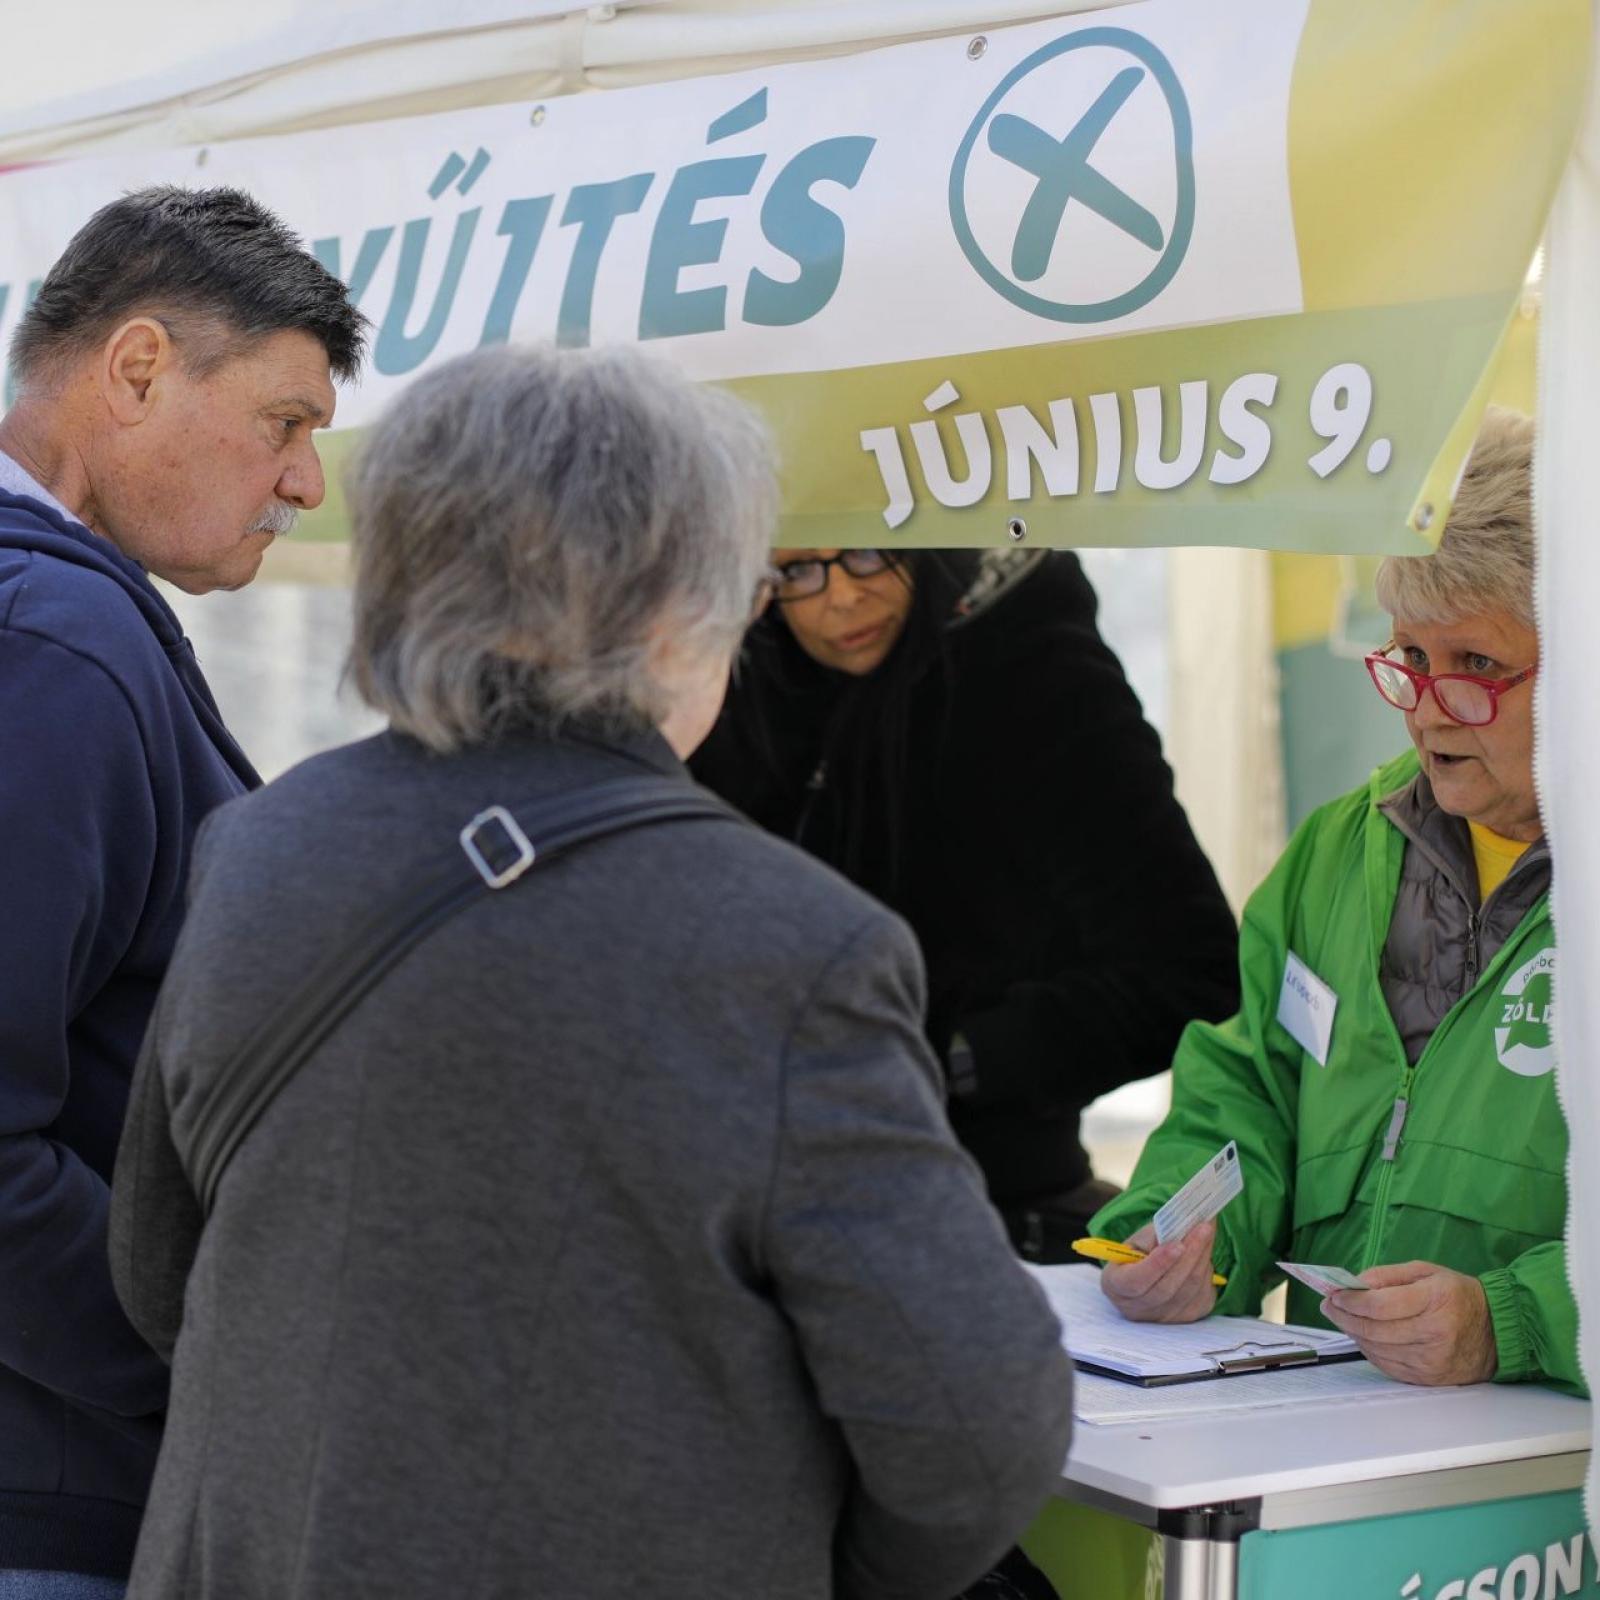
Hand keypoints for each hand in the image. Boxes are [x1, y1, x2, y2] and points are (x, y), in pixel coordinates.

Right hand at [1100, 1222, 1217, 1323]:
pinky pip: (1203, 1295)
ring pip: (1189, 1290)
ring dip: (1202, 1258)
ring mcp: (1164, 1317)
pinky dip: (1207, 1270)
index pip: (1136, 1281)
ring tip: (1207, 1232)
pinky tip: (1205, 1252)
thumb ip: (1154, 1236)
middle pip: (1168, 1287)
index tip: (1177, 1244)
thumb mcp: (1136, 1241)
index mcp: (1117, 1286)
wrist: (1148, 1276)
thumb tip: (1180, 1225)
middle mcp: (1138, 1308)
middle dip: (1189, 1255)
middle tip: (1203, 1228)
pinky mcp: (1188, 1318)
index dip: (1158, 1264)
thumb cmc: (1138, 1255)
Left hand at [1322, 1261, 1497, 1385]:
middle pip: (1375, 1330)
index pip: (1380, 1305)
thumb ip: (1387, 1276)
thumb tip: (1354, 1285)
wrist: (1497, 1332)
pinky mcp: (1429, 1379)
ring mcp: (1432, 1361)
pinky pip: (1388, 1366)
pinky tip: (1363, 1337)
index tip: (1334, 1294)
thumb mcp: (1426, 1272)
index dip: (1351, 1301)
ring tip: (1343, 1319)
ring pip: (1377, 1350)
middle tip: (1329, 1306)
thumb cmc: (1458, 1296)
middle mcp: (1435, 1334)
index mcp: (1435, 1301)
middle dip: (1344, 1317)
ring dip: (1354, 1334)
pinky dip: (1370, 1351)